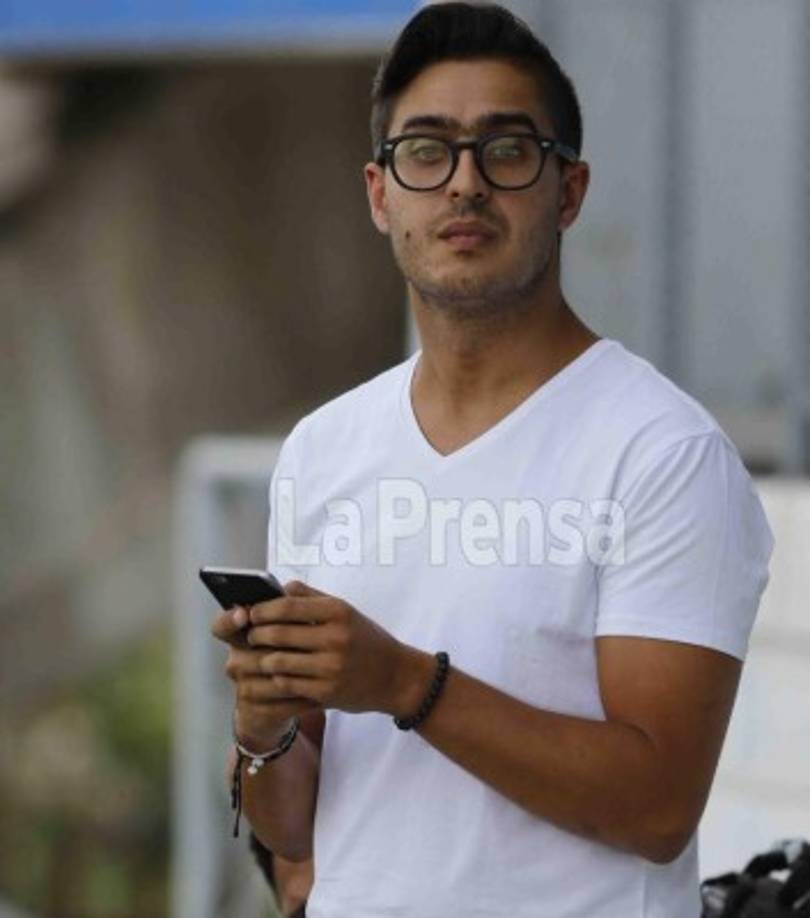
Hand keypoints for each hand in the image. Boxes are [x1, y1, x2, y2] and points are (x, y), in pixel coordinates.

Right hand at [212, 603, 317, 746]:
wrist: (288, 700)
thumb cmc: (291, 655)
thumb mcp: (290, 629)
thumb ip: (288, 608)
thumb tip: (289, 588)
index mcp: (241, 638)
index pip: (222, 626)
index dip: (229, 620)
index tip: (244, 614)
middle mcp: (236, 662)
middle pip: (251, 652)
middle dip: (280, 647)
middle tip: (307, 642)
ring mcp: (244, 688)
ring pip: (269, 678)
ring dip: (296, 674)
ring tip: (321, 668)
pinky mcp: (257, 712)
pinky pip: (279, 705)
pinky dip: (301, 699)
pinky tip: (319, 695)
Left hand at [245, 580, 431, 716]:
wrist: (396, 676)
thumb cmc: (366, 640)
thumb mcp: (346, 611)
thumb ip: (312, 597)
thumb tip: (279, 589)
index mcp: (338, 612)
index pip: (287, 606)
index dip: (262, 610)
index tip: (251, 612)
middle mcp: (335, 637)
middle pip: (278, 633)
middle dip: (256, 634)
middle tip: (249, 635)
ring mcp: (331, 667)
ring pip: (278, 661)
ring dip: (263, 658)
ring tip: (260, 655)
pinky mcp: (327, 692)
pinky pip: (288, 684)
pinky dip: (277, 678)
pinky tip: (276, 673)